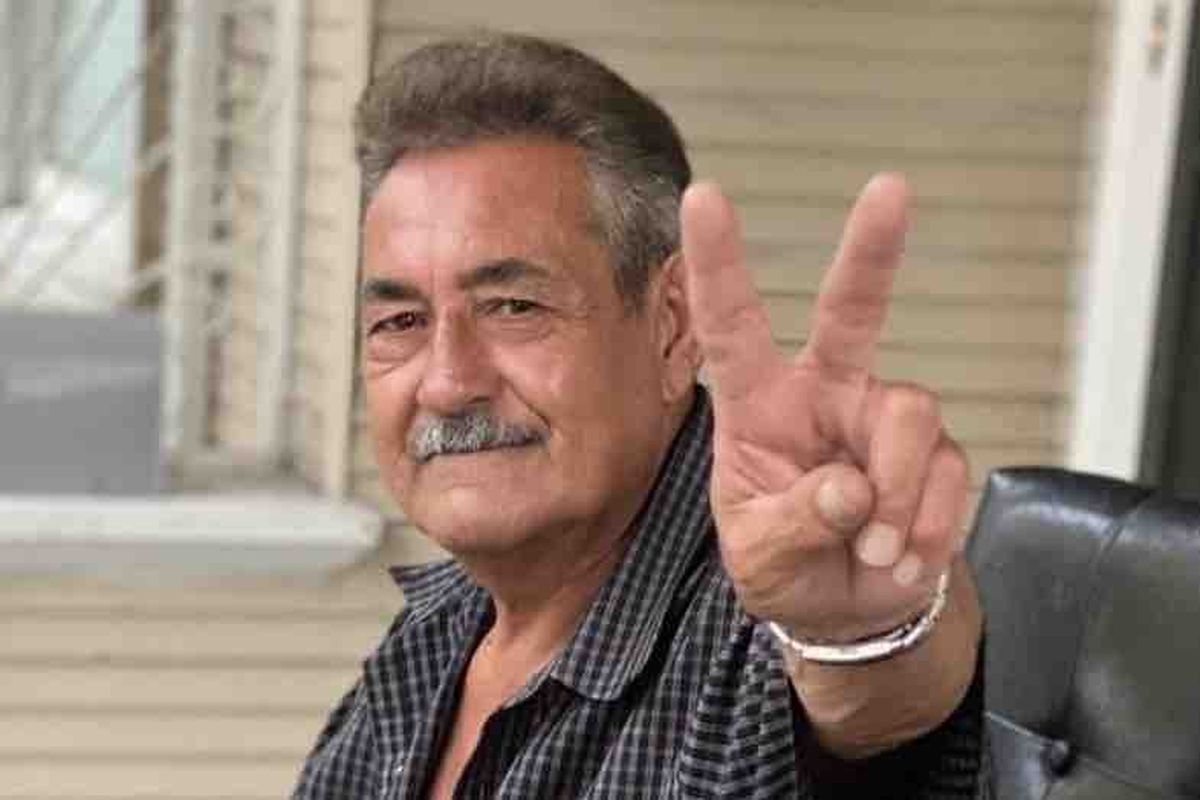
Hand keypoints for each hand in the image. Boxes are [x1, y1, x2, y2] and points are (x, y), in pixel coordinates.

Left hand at [681, 174, 969, 641]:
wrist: (845, 611)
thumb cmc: (783, 567)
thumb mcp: (761, 556)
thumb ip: (795, 522)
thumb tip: (852, 489)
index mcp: (758, 406)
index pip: (731, 327)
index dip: (717, 263)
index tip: (703, 195)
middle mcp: (824, 393)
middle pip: (853, 310)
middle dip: (872, 250)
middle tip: (891, 189)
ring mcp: (882, 417)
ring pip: (910, 413)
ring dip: (895, 496)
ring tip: (872, 552)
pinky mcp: (935, 451)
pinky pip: (945, 471)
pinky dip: (923, 526)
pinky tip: (898, 557)